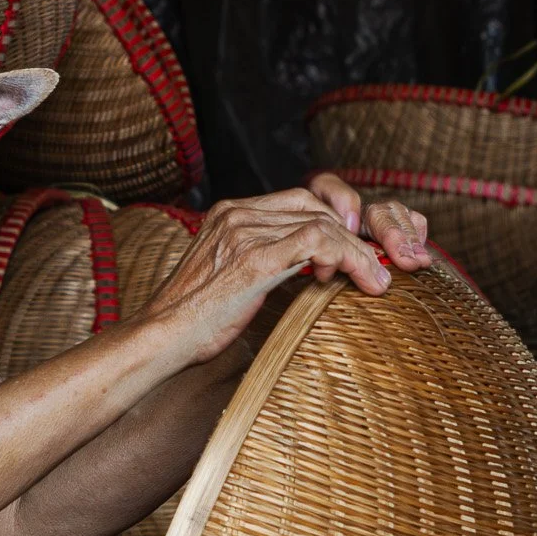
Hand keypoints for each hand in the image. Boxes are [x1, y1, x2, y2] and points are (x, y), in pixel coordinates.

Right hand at [145, 178, 429, 366]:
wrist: (161, 338)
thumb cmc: (195, 320)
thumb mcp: (233, 279)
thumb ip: (267, 261)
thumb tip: (315, 268)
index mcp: (230, 212)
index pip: (302, 197)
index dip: (338, 220)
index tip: (359, 251)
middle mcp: (237, 213)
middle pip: (318, 206)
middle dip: (356, 235)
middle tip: (375, 270)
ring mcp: (244, 231)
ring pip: (324, 223)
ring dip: (361, 252)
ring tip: (375, 281)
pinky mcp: (253, 257)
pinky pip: (319, 241)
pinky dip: (351, 258)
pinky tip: (363, 279)